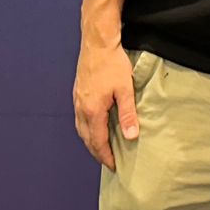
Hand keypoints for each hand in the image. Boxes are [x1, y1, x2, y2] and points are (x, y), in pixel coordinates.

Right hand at [72, 39, 139, 169]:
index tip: (113, 166)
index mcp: (93, 111)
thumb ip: (128, 114)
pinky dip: (86, 129)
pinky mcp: (78, 92)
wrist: (97, 43)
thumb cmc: (113, 64)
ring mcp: (77, 100)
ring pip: (81, 129)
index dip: (106, 156)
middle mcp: (81, 109)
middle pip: (87, 138)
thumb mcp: (125, 89)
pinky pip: (79, 118)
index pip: (98, 142)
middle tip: (108, 161)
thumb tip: (131, 137)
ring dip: (90, 141)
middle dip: (97, 152)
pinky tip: (93, 126)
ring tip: (101, 148)